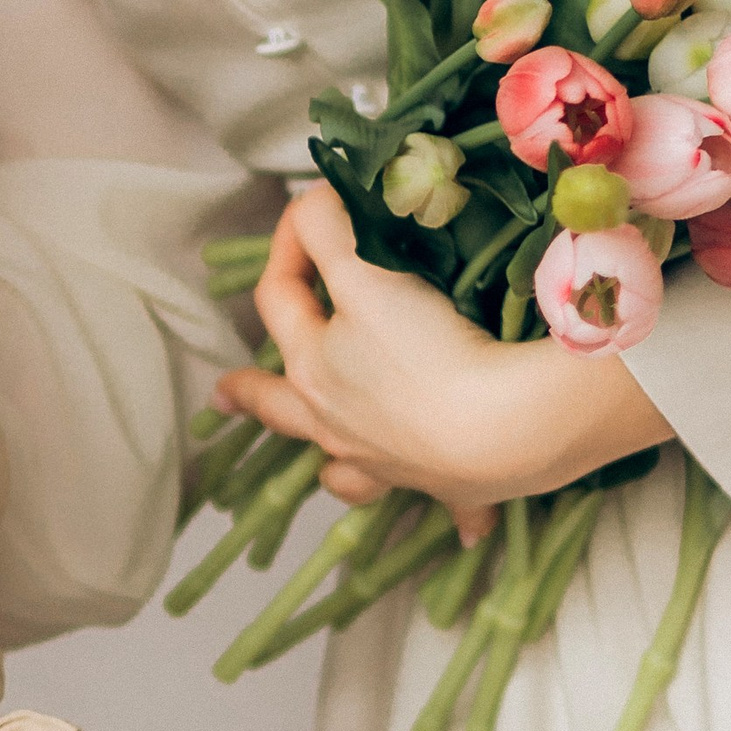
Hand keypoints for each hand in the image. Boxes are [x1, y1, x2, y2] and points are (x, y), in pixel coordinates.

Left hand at [215, 186, 671, 527]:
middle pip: (281, 406)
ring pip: (346, 468)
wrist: (507, 428)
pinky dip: (458, 514)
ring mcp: (390, 463)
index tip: (309, 207)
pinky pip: (450, 506)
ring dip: (334, 464)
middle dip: (252, 395)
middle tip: (223, 395)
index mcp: (314, 369)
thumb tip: (313, 201)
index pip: (279, 295)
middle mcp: (339, 424)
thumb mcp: (368, 274)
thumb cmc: (428, 349)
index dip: (287, 244)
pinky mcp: (453, 488)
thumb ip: (331, 232)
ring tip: (328, 465)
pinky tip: (469, 529)